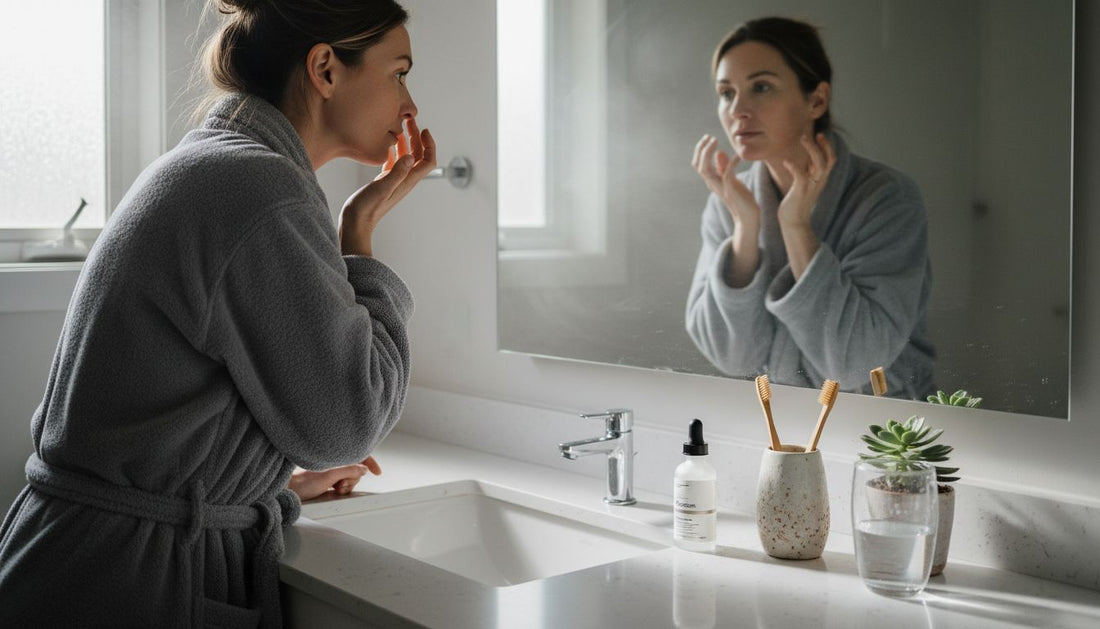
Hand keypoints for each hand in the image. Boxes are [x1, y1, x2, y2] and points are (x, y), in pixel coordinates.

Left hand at [287, 456, 382, 500]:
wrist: (289, 490)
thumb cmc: (303, 482)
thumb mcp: (330, 475)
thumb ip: (349, 470)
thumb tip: (364, 469)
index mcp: (336, 455)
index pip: (359, 455)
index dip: (370, 463)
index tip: (377, 472)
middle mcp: (335, 461)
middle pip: (356, 469)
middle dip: (352, 479)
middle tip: (340, 485)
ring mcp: (332, 470)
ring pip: (350, 478)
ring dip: (346, 485)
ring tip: (334, 489)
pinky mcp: (329, 479)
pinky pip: (343, 483)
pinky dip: (341, 488)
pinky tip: (333, 491)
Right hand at [338, 118, 436, 255]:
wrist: (356, 223)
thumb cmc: (367, 208)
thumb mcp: (382, 187)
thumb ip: (397, 172)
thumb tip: (411, 156)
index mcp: (407, 181)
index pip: (428, 161)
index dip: (430, 145)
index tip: (424, 130)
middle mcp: (404, 180)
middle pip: (418, 156)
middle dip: (417, 138)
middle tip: (410, 121)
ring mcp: (394, 181)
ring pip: (406, 158)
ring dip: (406, 142)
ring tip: (400, 127)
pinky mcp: (384, 182)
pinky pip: (393, 163)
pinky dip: (393, 151)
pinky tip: (387, 143)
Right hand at [692, 134, 759, 228]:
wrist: (747, 217)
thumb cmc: (741, 198)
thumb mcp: (732, 180)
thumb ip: (724, 167)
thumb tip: (719, 152)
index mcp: (711, 181)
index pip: (697, 164)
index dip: (700, 150)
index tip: (708, 138)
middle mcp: (712, 184)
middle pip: (697, 165)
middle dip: (701, 149)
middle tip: (709, 137)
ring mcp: (720, 187)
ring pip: (705, 169)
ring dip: (707, 153)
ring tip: (715, 141)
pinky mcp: (731, 190)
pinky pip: (727, 173)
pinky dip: (732, 162)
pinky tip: (739, 155)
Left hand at [777, 133, 835, 227]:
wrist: (794, 222)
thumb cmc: (796, 202)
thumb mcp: (805, 184)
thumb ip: (808, 172)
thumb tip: (805, 159)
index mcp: (821, 179)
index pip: (831, 159)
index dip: (828, 146)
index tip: (820, 135)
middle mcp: (819, 181)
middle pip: (828, 159)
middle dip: (824, 145)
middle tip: (815, 133)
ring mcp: (811, 186)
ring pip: (819, 164)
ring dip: (812, 150)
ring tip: (803, 139)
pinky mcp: (801, 191)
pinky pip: (800, 175)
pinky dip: (794, 166)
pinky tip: (786, 161)